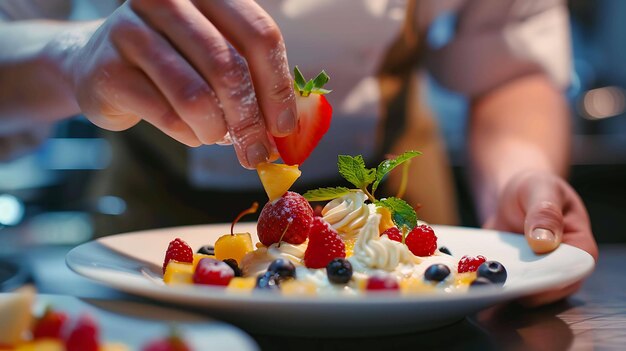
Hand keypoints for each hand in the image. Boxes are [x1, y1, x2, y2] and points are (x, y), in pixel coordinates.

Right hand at [61, 0, 295, 168]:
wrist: (102, 66)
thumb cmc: (176, 62)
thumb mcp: (218, 56)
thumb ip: (254, 79)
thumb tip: (291, 128)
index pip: (259, 34)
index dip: (277, 87)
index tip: (285, 127)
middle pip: (228, 67)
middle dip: (250, 121)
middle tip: (257, 152)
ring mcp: (130, 29)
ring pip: (194, 96)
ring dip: (216, 130)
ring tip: (218, 138)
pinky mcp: (107, 68)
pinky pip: (165, 114)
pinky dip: (187, 134)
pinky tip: (190, 132)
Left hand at [483, 170, 598, 306]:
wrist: (512, 194)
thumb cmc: (533, 188)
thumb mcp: (540, 190)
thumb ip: (545, 213)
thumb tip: (544, 242)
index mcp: (580, 247)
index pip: (572, 271)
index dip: (552, 278)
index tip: (528, 276)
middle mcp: (563, 267)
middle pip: (550, 290)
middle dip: (525, 287)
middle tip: (499, 281)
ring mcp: (540, 275)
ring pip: (527, 294)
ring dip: (506, 288)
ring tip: (484, 281)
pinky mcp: (518, 278)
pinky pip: (507, 287)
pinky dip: (493, 284)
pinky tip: (477, 278)